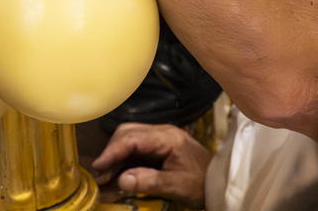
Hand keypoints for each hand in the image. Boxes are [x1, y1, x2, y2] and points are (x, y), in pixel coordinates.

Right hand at [90, 123, 211, 208]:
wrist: (219, 183)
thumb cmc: (201, 184)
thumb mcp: (177, 186)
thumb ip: (149, 181)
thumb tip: (121, 180)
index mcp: (168, 137)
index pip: (132, 138)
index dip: (112, 151)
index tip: (99, 166)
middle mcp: (162, 132)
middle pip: (127, 133)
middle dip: (111, 152)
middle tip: (100, 173)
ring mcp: (160, 138)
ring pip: (129, 138)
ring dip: (115, 156)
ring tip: (104, 176)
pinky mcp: (158, 146)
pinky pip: (135, 148)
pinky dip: (123, 160)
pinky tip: (116, 173)